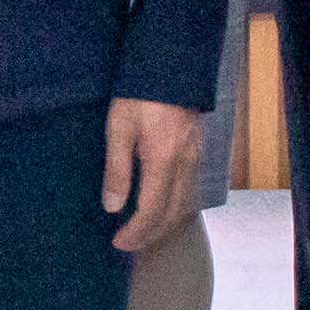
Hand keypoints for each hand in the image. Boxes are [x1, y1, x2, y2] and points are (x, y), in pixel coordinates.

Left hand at [101, 99, 208, 253]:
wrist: (170, 65)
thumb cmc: (139, 94)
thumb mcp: (118, 129)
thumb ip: (117, 170)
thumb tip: (113, 207)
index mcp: (163, 161)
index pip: (151, 211)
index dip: (136, 232)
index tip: (118, 243)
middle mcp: (185, 165)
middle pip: (171, 214)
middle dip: (150, 234)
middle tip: (129, 244)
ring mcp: (194, 158)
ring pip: (182, 204)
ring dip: (163, 223)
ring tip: (141, 231)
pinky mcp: (196, 150)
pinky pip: (187, 190)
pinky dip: (172, 207)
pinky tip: (159, 206)